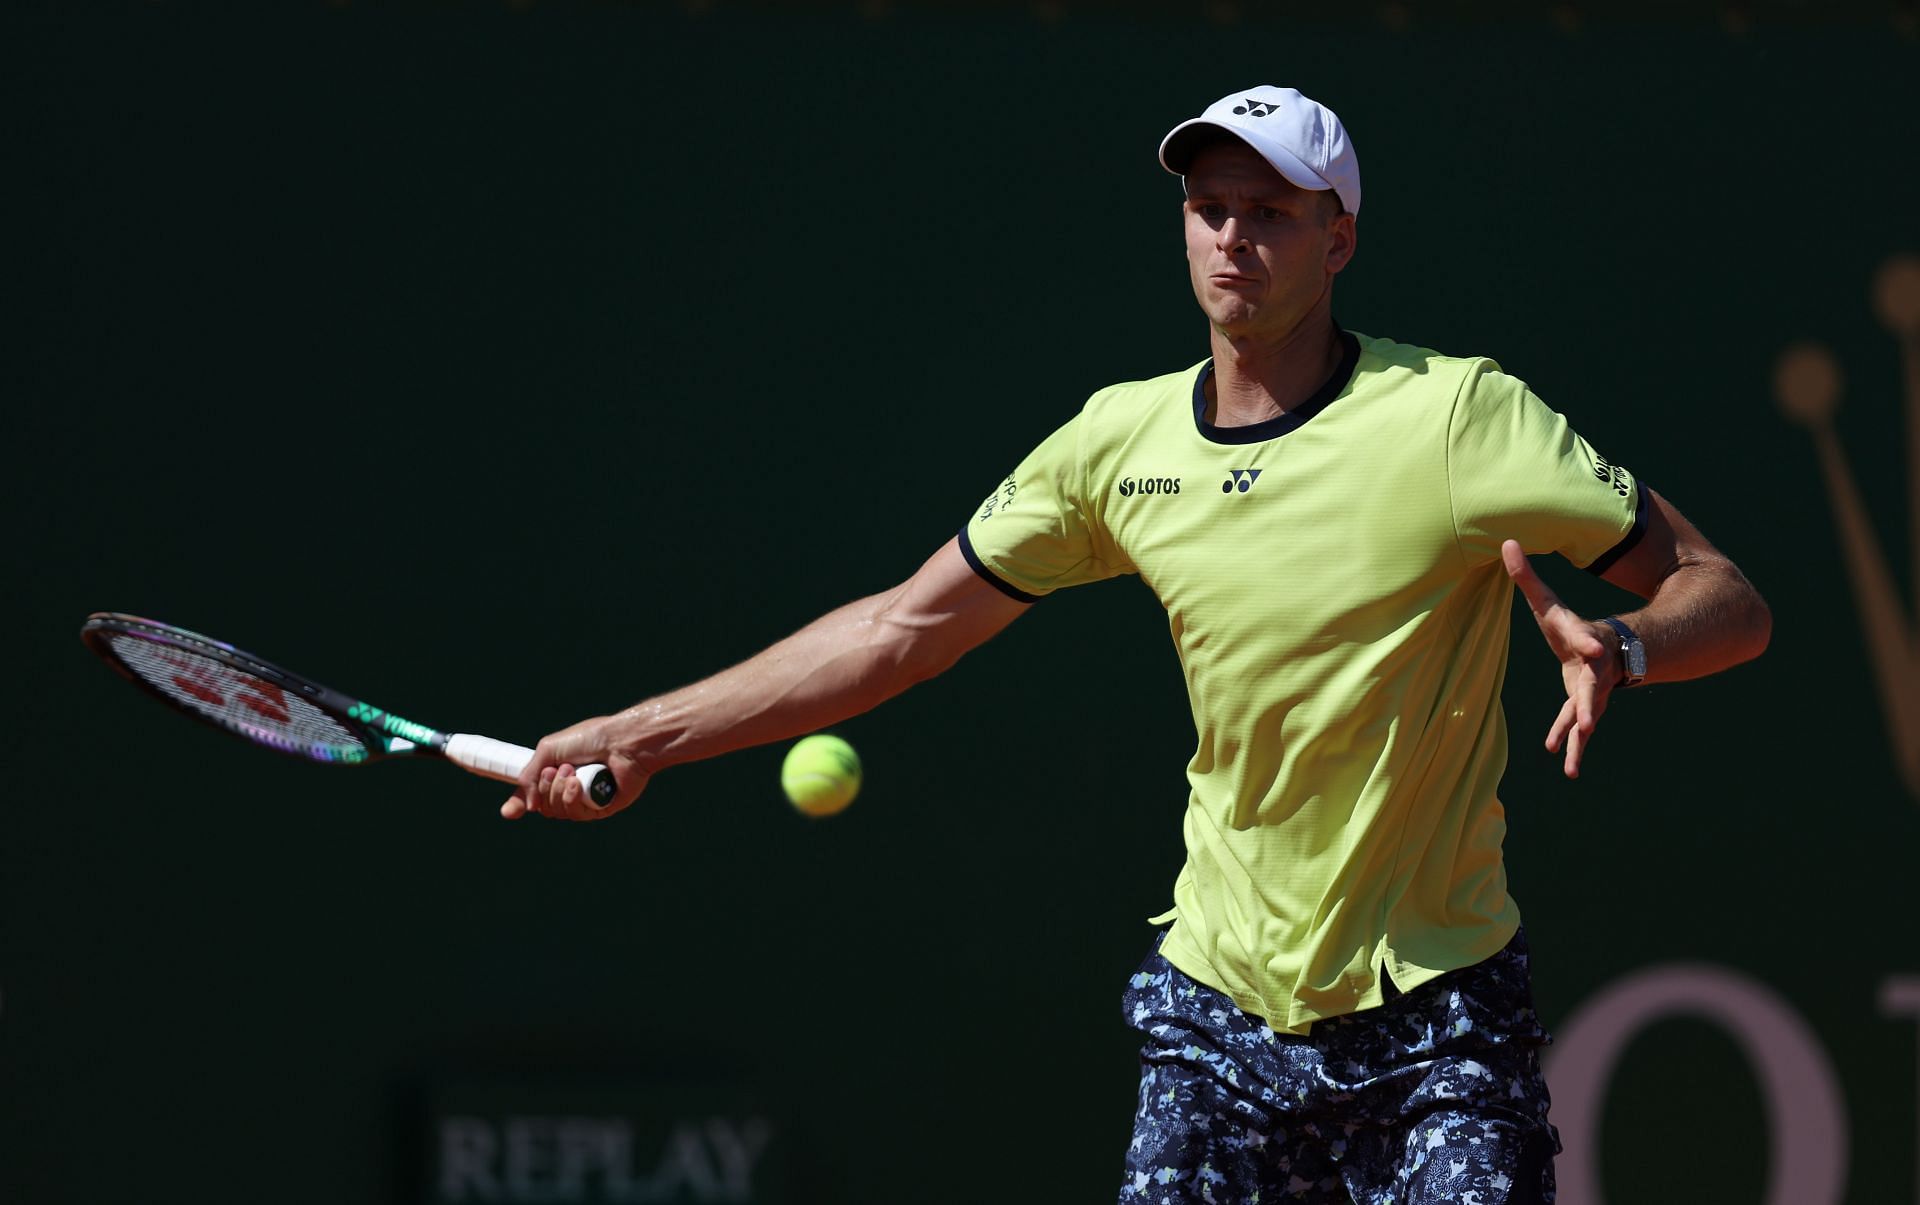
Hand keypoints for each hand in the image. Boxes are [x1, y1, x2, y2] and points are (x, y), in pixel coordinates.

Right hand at [501, 714, 651, 820]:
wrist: (620, 742)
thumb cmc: (588, 739)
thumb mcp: (548, 750)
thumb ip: (529, 777)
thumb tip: (528, 807)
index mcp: (557, 773)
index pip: (533, 794)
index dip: (519, 804)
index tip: (508, 812)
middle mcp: (569, 788)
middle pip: (543, 805)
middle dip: (544, 788)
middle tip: (558, 768)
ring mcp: (586, 799)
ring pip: (557, 811)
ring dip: (559, 791)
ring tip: (572, 772)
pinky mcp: (601, 808)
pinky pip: (577, 814)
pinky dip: (572, 798)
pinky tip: (579, 784)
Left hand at [1501, 540, 1619, 778]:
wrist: (1602, 651)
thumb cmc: (1569, 627)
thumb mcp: (1547, 603)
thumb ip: (1526, 576)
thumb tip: (1505, 540)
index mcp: (1583, 638)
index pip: (1585, 636)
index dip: (1587, 639)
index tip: (1592, 644)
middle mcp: (1593, 667)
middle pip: (1593, 684)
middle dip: (1592, 701)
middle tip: (1591, 720)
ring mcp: (1593, 690)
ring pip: (1589, 713)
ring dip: (1582, 732)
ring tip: (1576, 755)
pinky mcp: (1586, 708)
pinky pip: (1579, 731)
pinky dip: (1573, 749)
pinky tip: (1569, 771)